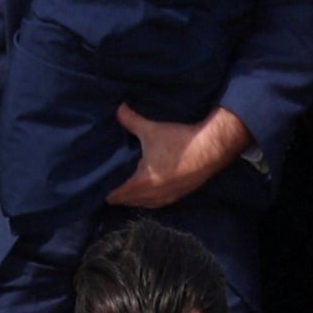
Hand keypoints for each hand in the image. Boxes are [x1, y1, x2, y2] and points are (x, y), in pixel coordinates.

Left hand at [105, 103, 253, 208]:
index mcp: (141, 183)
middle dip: (117, 191)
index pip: (114, 196)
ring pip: (140, 203)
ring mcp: (164, 200)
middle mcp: (151, 197)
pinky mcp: (175, 197)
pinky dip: (147, 196)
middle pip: (124, 202)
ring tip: (126, 180)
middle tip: (111, 177)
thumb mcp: (152, 129)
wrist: (212, 149)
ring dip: (132, 195)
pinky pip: (154, 202)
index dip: (105, 189)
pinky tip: (147, 184)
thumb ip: (130, 120)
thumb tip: (117, 109)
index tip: (99, 180)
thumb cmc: (181, 140)